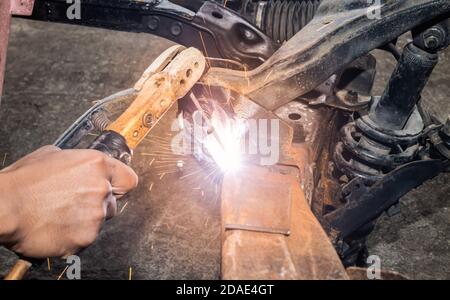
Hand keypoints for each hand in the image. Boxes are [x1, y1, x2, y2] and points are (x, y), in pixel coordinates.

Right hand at [0, 145, 137, 257]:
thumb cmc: (23, 182)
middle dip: (98, 204)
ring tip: (59, 214)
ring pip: (100, 221)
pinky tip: (56, 226)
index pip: (128, 180)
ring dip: (85, 220)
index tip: (113, 189)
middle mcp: (101, 189)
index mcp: (97, 165)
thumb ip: (78, 162)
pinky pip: (86, 238)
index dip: (120, 185)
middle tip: (73, 203)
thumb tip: (83, 167)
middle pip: (113, 202)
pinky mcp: (85, 237)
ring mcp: (95, 215)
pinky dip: (74, 235)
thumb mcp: (52, 155)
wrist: (4, 208)